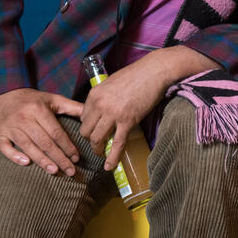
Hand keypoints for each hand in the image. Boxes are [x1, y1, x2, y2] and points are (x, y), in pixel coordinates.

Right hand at [0, 88, 84, 175]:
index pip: (56, 132)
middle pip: (44, 142)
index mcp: (39, 110)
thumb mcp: (53, 99)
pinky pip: (5, 147)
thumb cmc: (33, 100)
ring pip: (27, 146)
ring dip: (41, 160)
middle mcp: (24, 119)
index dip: (67, 146)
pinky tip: (26, 163)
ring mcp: (10, 127)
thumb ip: (72, 107)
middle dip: (59, 158)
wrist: (4, 94)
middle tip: (70, 171)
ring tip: (54, 171)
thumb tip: (91, 115)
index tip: (76, 158)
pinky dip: (15, 156)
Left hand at [79, 46, 216, 168]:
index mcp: (94, 95)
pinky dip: (112, 157)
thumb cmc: (138, 74)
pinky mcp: (127, 121)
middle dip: (90, 140)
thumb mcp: (113, 82)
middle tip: (98, 144)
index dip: (90, 126)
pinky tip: (110, 166)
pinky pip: (116, 143)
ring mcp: (113, 114)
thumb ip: (105, 96)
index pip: (83, 117)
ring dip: (98, 149)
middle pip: (86, 130)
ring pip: (96, 139)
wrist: (155, 71)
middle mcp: (99, 105)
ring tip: (102, 155)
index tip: (97, 130)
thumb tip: (105, 108)